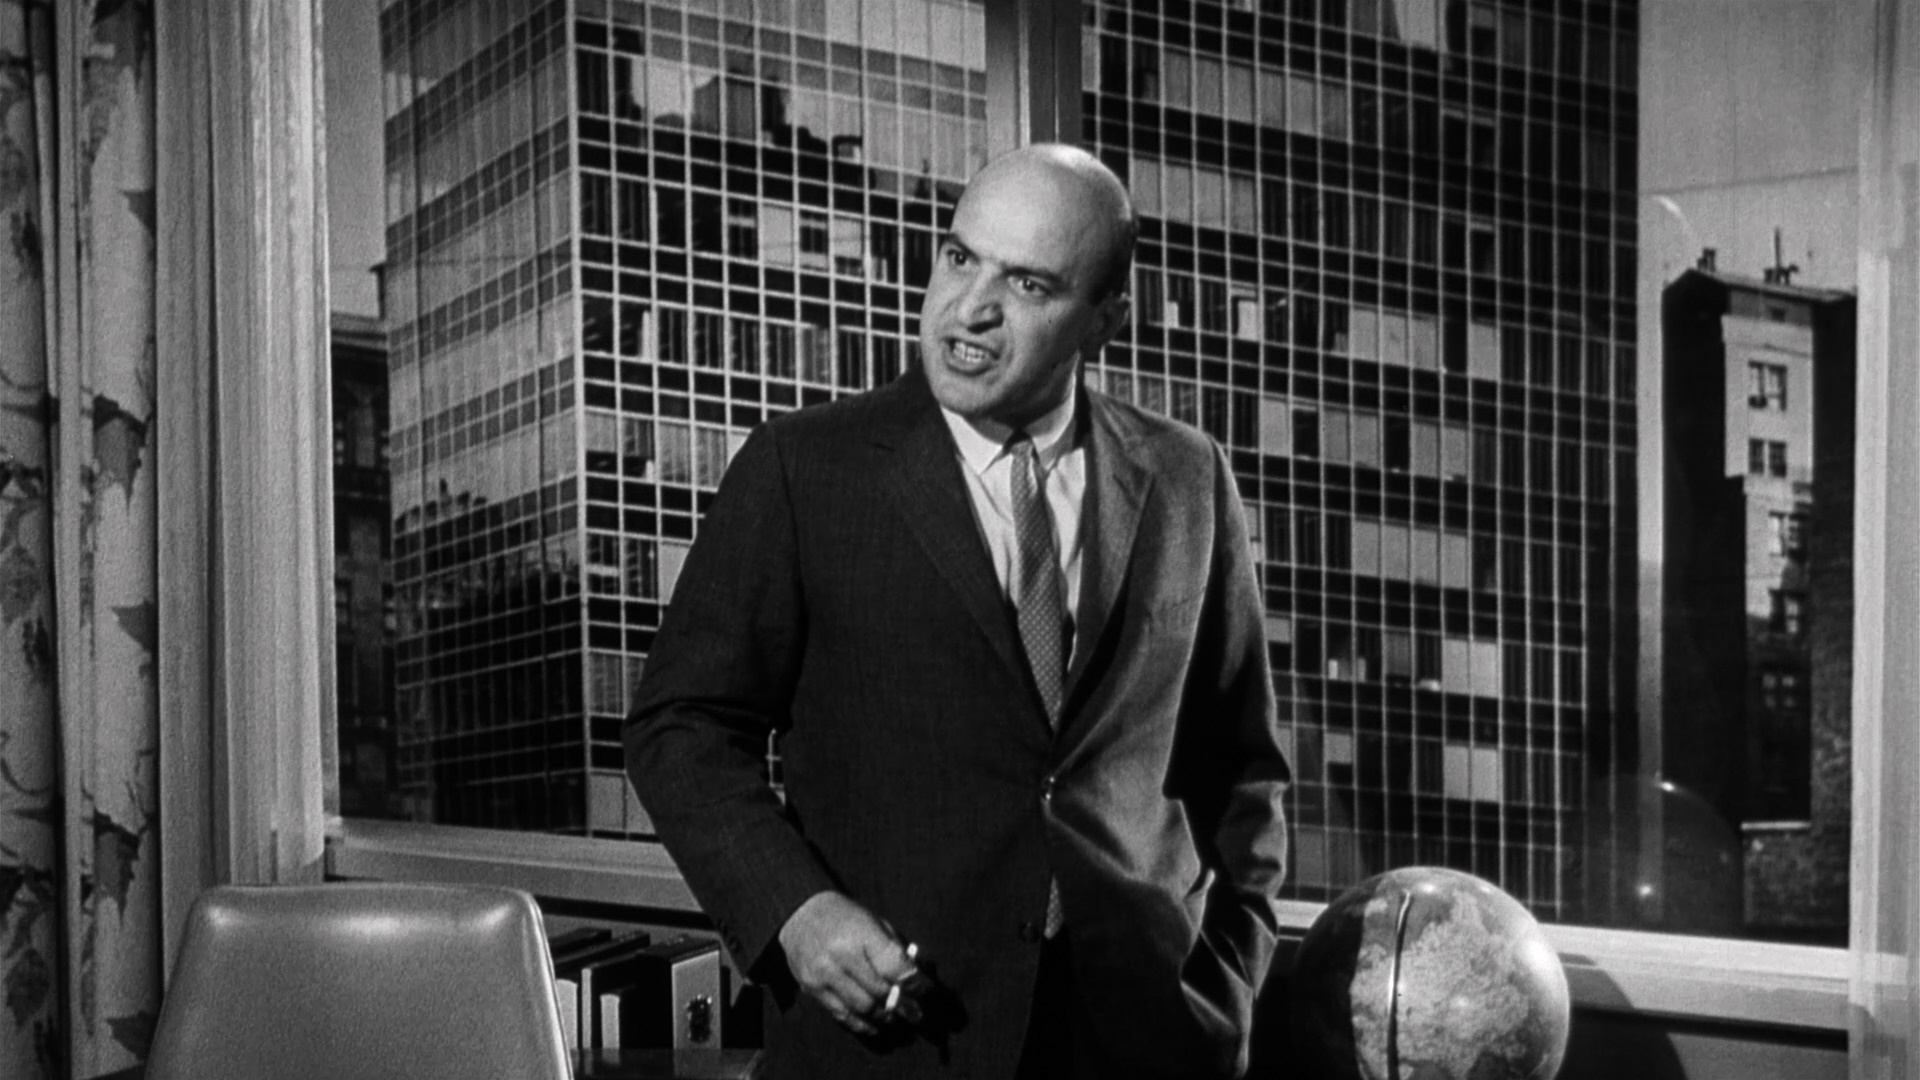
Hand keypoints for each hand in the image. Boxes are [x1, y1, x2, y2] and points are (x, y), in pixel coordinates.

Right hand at [777, 891, 917, 1035]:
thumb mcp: (875, 922)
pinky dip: (861, 1024)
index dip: (915, 983)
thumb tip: (919, 975)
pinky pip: (841, 1014)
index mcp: (861, 934)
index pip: (895, 967)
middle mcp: (841, 956)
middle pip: (880, 992)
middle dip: (903, 1005)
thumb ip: (896, 948)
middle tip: (917, 1014)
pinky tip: (875, 1025)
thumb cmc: (846, 918)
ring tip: (897, 1018)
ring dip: (884, 1017)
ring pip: (862, 1008)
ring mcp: (824, 975)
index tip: (927, 991)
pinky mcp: (812, 989)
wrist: (800, 914)